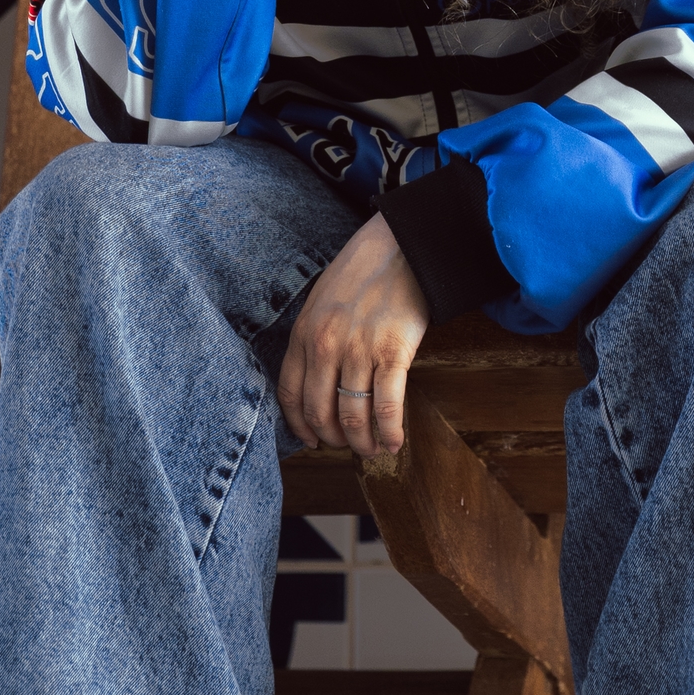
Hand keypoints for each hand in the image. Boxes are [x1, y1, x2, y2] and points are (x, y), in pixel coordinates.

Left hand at [278, 212, 429, 459]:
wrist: (402, 245)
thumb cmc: (364, 272)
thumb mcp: (322, 302)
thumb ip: (314, 339)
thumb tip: (318, 382)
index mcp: (304, 334)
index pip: (291, 396)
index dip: (301, 426)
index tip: (312, 440)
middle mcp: (325, 346)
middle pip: (321, 412)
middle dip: (334, 439)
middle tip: (347, 446)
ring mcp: (358, 350)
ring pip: (353, 416)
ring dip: (362, 443)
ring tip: (373, 449)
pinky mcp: (393, 353)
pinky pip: (386, 407)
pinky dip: (390, 432)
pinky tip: (395, 442)